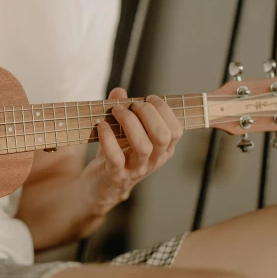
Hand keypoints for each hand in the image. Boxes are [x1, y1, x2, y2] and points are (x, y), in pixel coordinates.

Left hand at [83, 87, 183, 212]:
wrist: (100, 186)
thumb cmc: (117, 155)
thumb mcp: (124, 132)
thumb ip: (124, 110)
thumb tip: (119, 91)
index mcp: (163, 150)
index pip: (176, 130)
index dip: (164, 110)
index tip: (149, 99)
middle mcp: (154, 161)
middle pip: (162, 136)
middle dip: (147, 113)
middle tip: (132, 106)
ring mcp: (137, 169)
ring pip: (143, 146)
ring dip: (129, 122)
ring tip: (116, 111)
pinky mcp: (116, 174)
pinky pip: (115, 156)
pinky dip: (108, 137)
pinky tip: (102, 125)